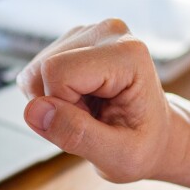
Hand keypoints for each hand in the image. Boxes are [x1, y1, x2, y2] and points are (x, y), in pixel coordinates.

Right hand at [17, 19, 188, 182]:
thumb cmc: (144, 145)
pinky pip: (36, 72)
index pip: (58, 73)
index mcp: (128, 53)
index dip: (64, 109)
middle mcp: (109, 32)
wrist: (156, 135)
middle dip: (58, 105)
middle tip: (92, 120)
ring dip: (54, 102)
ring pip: (35, 71)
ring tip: (89, 111)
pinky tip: (80, 101)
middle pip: (43, 69)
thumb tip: (33, 111)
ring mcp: (89, 32)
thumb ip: (77, 135)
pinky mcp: (74, 41)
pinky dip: (51, 95)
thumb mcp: (119, 157)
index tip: (96, 124)